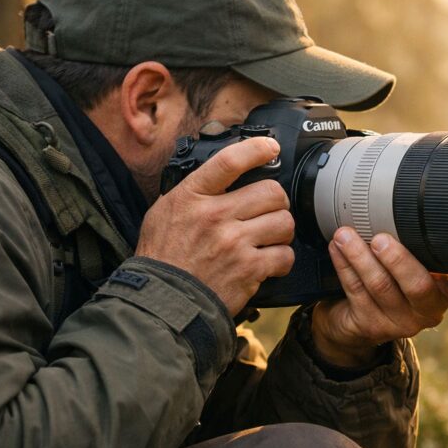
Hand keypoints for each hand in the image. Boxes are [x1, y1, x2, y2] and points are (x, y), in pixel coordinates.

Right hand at [136, 137, 294, 315]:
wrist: (162, 299)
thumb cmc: (163, 255)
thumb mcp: (166, 210)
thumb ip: (195, 191)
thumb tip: (224, 174)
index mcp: (192, 196)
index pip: (230, 161)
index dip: (256, 149)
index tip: (270, 148)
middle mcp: (215, 216)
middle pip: (272, 192)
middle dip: (276, 201)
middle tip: (269, 210)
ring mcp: (234, 243)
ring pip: (284, 222)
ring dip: (281, 230)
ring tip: (268, 237)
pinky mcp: (249, 270)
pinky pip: (285, 255)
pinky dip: (281, 259)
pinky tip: (268, 262)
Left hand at [311, 227, 447, 367]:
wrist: (360, 320)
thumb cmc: (395, 280)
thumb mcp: (417, 265)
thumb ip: (422, 245)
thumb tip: (414, 193)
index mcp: (447, 293)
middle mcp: (428, 310)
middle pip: (418, 288)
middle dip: (398, 261)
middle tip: (381, 240)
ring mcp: (399, 322)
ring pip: (380, 287)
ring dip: (360, 257)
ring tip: (346, 235)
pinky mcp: (370, 325)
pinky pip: (356, 291)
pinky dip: (345, 265)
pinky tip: (336, 248)